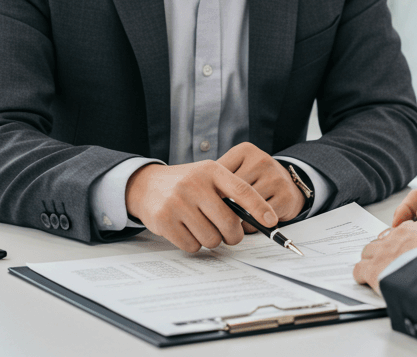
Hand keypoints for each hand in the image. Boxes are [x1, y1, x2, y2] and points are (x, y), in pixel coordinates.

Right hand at [124, 160, 275, 252]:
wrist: (145, 185)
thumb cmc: (184, 184)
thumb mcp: (206, 176)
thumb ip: (229, 192)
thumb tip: (258, 218)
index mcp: (211, 170)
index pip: (241, 190)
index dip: (259, 208)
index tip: (271, 222)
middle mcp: (194, 184)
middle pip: (228, 223)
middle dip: (233, 235)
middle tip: (230, 235)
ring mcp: (178, 202)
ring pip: (211, 238)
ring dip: (211, 240)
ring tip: (201, 227)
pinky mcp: (164, 220)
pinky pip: (192, 246)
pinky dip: (193, 244)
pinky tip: (186, 231)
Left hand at [217, 142, 306, 224]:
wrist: (288, 184)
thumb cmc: (253, 179)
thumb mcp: (236, 168)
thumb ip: (216, 176)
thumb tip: (198, 196)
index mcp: (245, 151)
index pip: (220, 174)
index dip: (212, 191)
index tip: (208, 199)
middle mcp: (262, 160)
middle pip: (233, 191)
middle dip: (224, 206)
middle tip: (219, 214)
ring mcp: (276, 178)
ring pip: (246, 206)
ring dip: (237, 218)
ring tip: (234, 219)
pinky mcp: (286, 196)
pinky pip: (260, 218)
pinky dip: (251, 225)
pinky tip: (249, 221)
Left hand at [351, 219, 416, 293]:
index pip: (406, 229)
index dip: (405, 241)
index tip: (406, 250)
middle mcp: (400, 234)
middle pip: (386, 238)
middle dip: (386, 249)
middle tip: (391, 262)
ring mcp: (384, 250)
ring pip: (369, 250)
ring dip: (372, 260)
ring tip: (378, 271)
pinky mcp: (373, 267)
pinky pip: (359, 269)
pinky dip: (362, 275)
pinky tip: (367, 282)